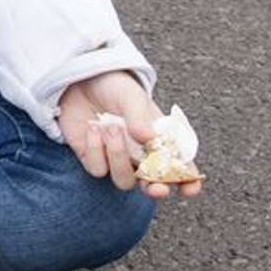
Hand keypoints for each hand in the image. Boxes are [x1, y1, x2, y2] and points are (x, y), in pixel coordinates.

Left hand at [56, 71, 203, 200]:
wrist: (81, 80)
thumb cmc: (115, 88)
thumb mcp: (131, 96)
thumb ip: (140, 117)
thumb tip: (149, 139)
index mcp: (160, 141)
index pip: (180, 167)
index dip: (188, 181)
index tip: (189, 188)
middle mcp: (141, 156)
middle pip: (153, 185)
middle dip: (156, 190)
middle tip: (156, 187)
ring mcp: (117, 160)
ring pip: (124, 181)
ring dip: (119, 157)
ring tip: (111, 127)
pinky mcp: (93, 160)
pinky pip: (98, 169)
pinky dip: (96, 149)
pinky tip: (92, 127)